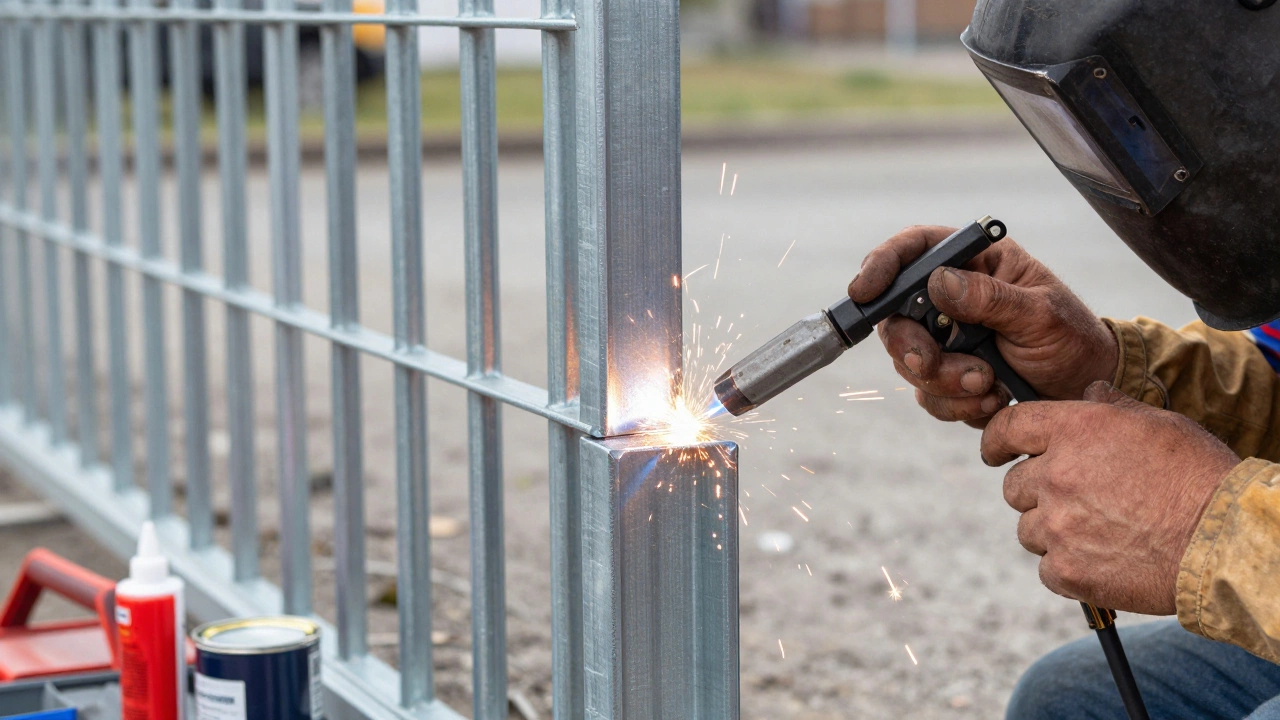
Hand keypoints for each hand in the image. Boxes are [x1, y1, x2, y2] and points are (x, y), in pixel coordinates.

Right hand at [848, 226, 1117, 426]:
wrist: (1085, 390)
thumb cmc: (1072, 338)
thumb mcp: (1040, 313)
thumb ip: (991, 297)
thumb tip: (939, 281)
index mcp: (974, 263)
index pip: (914, 250)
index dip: (882, 265)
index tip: (865, 291)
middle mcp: (950, 298)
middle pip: (896, 315)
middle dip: (911, 347)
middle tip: (931, 363)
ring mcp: (945, 339)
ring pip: (908, 361)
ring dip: (942, 381)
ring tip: (987, 385)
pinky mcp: (947, 376)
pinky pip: (927, 395)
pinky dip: (955, 404)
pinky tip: (992, 399)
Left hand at [981, 381, 1239, 614]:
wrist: (1225, 541)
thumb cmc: (1199, 476)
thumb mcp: (1159, 424)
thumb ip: (1113, 407)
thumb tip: (1091, 388)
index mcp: (1074, 430)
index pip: (1007, 428)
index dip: (996, 441)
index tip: (995, 452)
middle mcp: (1056, 474)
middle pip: (1014, 486)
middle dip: (1037, 492)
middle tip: (1078, 500)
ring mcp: (1058, 525)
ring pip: (1028, 528)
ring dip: (1052, 530)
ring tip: (1099, 531)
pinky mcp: (1067, 570)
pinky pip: (1047, 567)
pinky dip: (1067, 566)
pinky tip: (1103, 559)